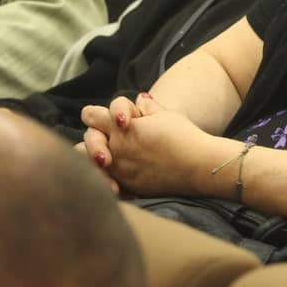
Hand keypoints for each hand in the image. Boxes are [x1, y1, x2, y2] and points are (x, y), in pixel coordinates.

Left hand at [82, 94, 224, 196]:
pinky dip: (108, 176)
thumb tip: (138, 101)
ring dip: (96, 156)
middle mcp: (115, 148)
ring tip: (108, 156)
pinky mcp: (127, 186)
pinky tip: (118, 173)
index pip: (91, 115)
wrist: (198, 165)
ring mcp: (119, 169)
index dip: (97, 114)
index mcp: (121, 127)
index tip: (111, 118)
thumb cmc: (184, 136)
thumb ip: (146, 107)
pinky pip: (106, 180)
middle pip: (87, 139)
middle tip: (109, 136)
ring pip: (90, 162)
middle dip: (95, 135)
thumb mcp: (164, 114)